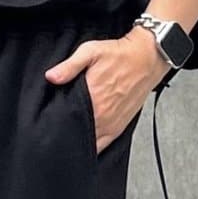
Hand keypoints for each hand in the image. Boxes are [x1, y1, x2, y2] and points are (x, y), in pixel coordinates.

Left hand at [44, 27, 171, 153]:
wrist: (147, 58)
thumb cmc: (120, 55)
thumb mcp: (91, 51)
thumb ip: (69, 66)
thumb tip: (51, 76)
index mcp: (93, 99)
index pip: (66, 121)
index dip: (55, 123)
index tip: (49, 121)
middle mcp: (102, 115)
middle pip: (77, 135)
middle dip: (65, 133)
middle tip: (57, 128)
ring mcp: (111, 124)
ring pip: (90, 144)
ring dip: (79, 141)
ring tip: (70, 136)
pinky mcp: (119, 127)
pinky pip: (103, 145)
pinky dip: (93, 146)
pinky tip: (85, 141)